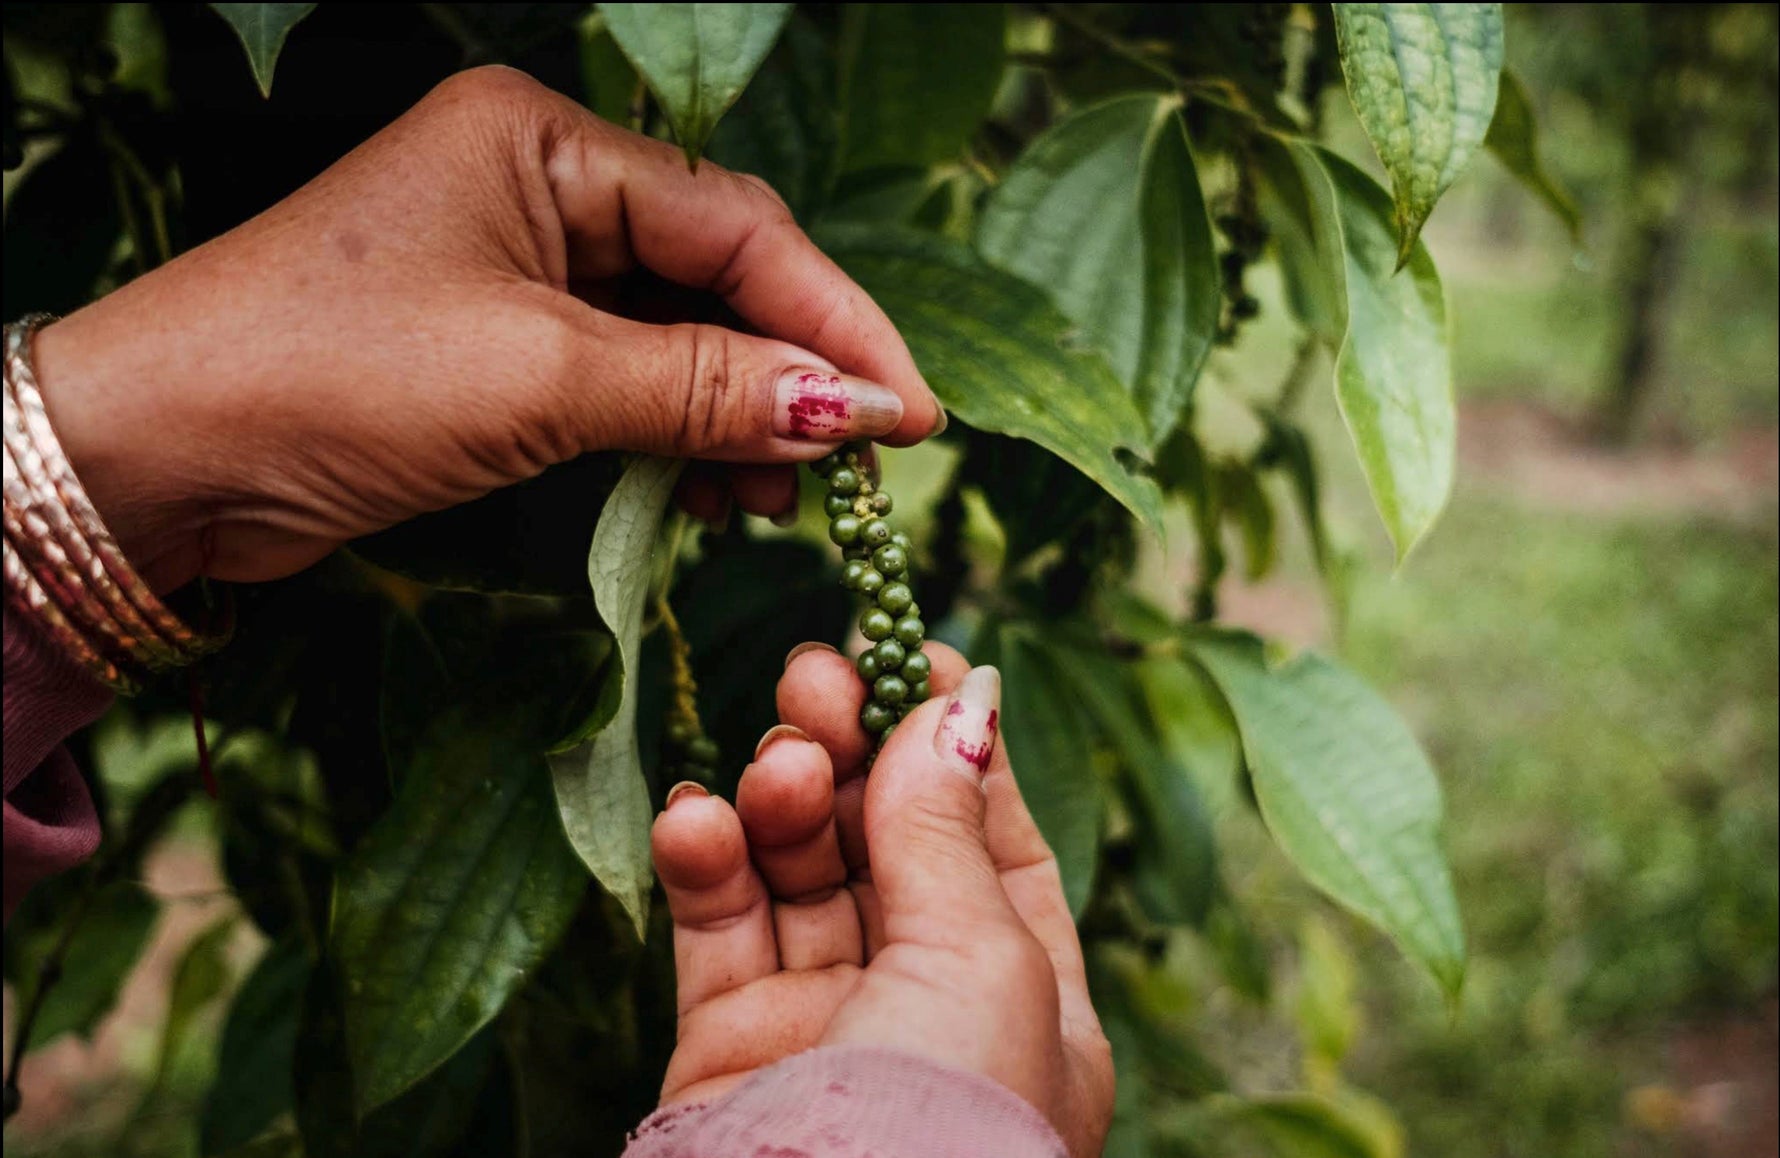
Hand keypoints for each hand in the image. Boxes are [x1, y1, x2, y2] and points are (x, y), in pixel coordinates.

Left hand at [29, 66, 940, 593]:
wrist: (155, 458)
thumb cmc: (330, 379)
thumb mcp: (539, 379)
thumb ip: (704, 388)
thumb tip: (854, 410)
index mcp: (545, 141)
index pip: (737, 224)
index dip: (834, 323)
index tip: (913, 413)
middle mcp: (538, 186)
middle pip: (717, 274)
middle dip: (793, 370)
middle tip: (866, 463)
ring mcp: (518, 267)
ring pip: (679, 333)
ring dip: (742, 411)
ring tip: (792, 491)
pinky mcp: (499, 346)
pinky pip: (626, 379)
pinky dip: (679, 434)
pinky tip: (720, 487)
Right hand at [650, 643, 1114, 1157]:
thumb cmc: (947, 1127)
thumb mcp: (983, 959)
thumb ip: (947, 826)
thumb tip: (961, 699)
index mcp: (1027, 1000)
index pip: (990, 836)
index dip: (950, 741)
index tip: (911, 651)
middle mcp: (925, 1008)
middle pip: (885, 840)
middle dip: (853, 751)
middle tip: (818, 676)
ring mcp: (821, 1026)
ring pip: (795, 872)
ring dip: (780, 797)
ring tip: (776, 762)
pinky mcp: (724, 1048)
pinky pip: (714, 926)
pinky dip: (701, 858)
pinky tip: (695, 815)